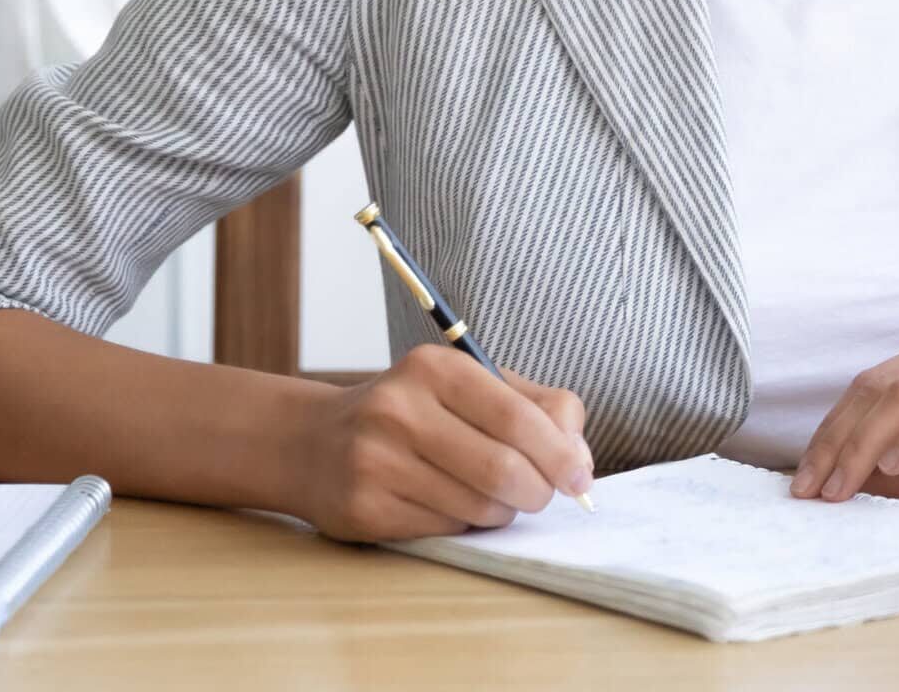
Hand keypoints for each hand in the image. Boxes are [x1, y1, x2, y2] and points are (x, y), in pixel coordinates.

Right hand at [293, 344, 594, 540]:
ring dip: (500, 512)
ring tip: (490, 497)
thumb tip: (580, 458)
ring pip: (477, 507)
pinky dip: (463, 527)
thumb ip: (537, 406)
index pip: (517, 416)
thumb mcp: (471, 386)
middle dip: (537, 491)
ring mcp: (377, 460)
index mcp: (436, 368)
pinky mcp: (363, 508)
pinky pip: (443, 532)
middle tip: (540, 496)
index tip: (580, 479)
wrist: (318, 442)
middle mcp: (401, 408)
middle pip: (502, 468)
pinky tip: (450, 507)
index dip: (560, 454)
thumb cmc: (416, 413)